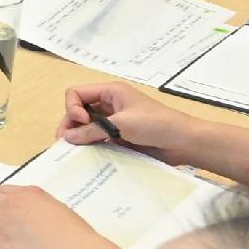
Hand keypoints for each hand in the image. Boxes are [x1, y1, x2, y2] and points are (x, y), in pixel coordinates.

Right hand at [55, 82, 248, 179]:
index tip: (81, 122)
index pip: (76, 93)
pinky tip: (87, 157)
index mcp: (110, 92)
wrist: (183, 142)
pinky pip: (96, 139)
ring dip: (78, 137)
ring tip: (74, 152)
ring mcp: (113, 122)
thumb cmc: (156, 124)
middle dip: (70, 124)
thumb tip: (67, 137)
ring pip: (85, 126)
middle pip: (78, 110)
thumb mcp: (123, 124)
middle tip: (66, 144)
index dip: (72, 107)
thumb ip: (93, 130)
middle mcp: (109, 105)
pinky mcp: (118, 137)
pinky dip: (90, 146)